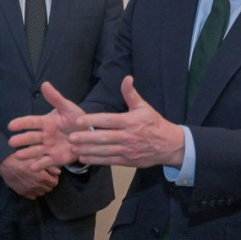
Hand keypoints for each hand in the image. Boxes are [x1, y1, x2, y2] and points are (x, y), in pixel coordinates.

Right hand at [0, 153, 60, 199]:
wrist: (5, 163)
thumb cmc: (22, 158)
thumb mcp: (37, 157)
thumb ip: (49, 165)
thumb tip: (58, 172)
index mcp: (42, 177)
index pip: (54, 182)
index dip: (54, 177)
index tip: (51, 174)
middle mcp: (37, 186)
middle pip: (49, 188)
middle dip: (49, 183)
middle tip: (46, 176)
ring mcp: (29, 191)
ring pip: (42, 193)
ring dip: (42, 188)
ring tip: (39, 180)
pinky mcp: (22, 193)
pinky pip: (33, 196)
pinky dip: (34, 192)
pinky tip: (32, 185)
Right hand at [9, 82, 86, 168]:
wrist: (89, 135)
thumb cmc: (77, 120)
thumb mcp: (68, 108)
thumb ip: (56, 98)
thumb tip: (45, 84)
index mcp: (46, 122)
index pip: (31, 122)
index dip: (21, 123)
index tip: (11, 125)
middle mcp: (45, 135)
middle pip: (31, 137)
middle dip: (21, 140)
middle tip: (12, 142)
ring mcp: (49, 147)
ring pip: (35, 150)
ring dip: (27, 153)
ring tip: (18, 156)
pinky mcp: (56, 158)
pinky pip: (46, 162)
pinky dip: (40, 165)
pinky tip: (32, 167)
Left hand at [69, 76, 184, 167]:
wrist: (169, 145)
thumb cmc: (154, 123)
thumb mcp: (144, 106)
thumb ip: (131, 93)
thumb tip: (127, 78)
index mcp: (130, 121)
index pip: (108, 120)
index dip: (93, 120)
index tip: (78, 121)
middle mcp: (128, 136)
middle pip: (104, 137)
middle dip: (86, 138)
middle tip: (71, 137)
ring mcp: (127, 150)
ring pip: (104, 151)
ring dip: (88, 150)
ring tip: (73, 148)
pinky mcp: (127, 161)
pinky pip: (109, 161)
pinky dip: (96, 160)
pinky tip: (84, 157)